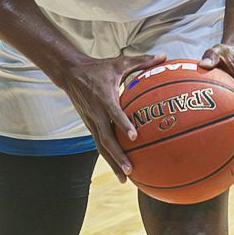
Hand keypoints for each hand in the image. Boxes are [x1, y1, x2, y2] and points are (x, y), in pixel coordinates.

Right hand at [55, 52, 166, 180]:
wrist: (70, 74)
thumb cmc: (98, 68)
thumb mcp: (119, 63)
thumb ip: (141, 61)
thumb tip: (163, 56)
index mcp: (104, 98)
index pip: (114, 113)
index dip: (123, 124)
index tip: (134, 136)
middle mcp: (96, 113)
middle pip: (106, 139)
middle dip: (118, 156)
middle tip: (131, 169)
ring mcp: (91, 122)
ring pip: (102, 146)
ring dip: (113, 163)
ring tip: (126, 178)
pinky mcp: (90, 126)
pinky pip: (100, 144)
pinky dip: (109, 158)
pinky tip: (119, 169)